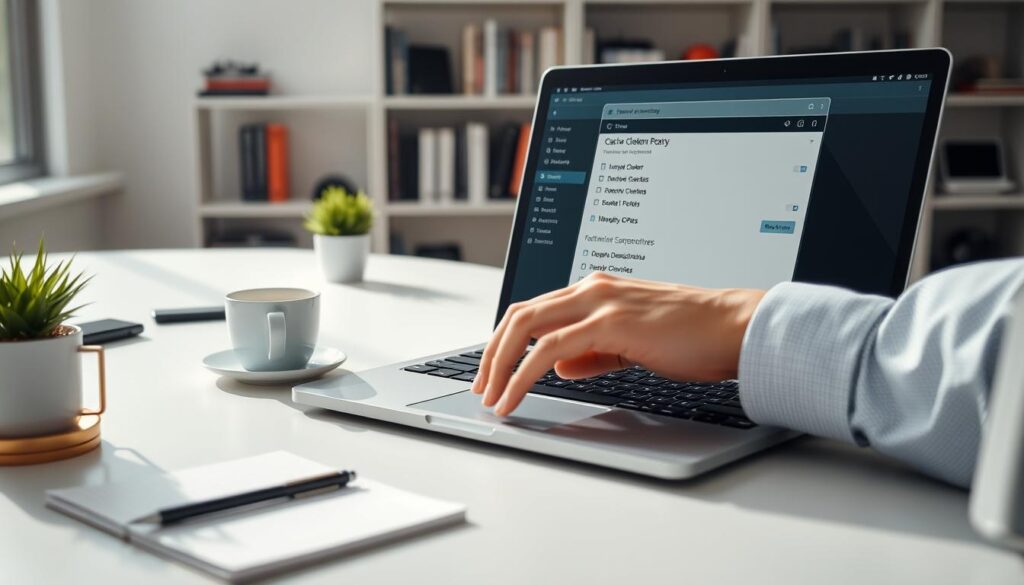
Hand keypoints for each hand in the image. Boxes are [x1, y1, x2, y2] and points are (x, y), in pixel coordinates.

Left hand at [470, 272, 764, 415]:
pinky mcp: (609, 322)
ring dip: (500, 365)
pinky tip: (515, 395)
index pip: (535, 309)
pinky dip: (523, 374)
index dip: (506, 341)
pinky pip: (549, 348)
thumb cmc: (693, 336)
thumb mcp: (632, 343)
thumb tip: (560, 366)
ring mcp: (599, 301)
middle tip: (482, 387)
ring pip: (526, 327)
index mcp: (597, 289)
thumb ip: (593, 352)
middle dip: (492, 353)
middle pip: (519, 314)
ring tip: (492, 397)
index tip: (494, 372)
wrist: (733, 327)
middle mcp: (592, 288)